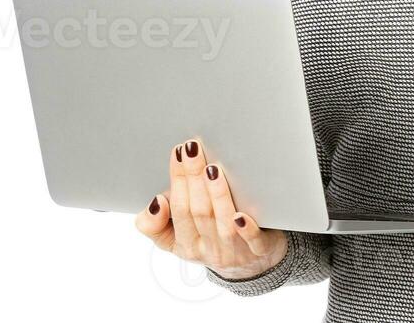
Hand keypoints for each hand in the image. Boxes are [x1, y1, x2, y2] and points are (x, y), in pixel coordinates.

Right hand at [135, 136, 289, 280]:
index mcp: (187, 245)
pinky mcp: (260, 250)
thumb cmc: (210, 240)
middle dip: (193, 178)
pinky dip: (246, 229)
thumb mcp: (174, 241)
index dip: (177, 181)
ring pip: (223, 223)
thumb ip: (153, 225)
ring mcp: (235, 251)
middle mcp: (210, 249)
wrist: (250, 264)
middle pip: (199, 212)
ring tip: (212, 168)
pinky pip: (253, 242)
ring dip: (217, 195)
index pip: (178, 210)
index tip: (177, 153)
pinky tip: (241, 215)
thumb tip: (157, 202)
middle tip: (192, 149)